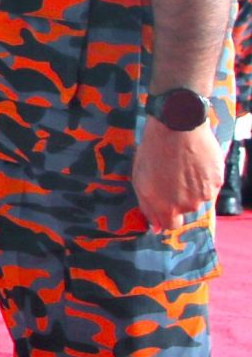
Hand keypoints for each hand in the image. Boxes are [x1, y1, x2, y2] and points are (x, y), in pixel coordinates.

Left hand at [134, 116, 223, 232]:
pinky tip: (195, 162)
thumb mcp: (140, 181)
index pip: (171, 226)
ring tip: (182, 166)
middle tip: (172, 176)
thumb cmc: (153, 152)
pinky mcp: (217, 180)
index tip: (165, 204)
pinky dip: (204, 177)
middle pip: (185, 210)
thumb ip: (148, 207)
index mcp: (166, 208)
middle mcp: (187, 205)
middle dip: (178, 198)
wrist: (177, 128)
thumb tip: (156, 228)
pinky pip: (210, 185)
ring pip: (198, 197)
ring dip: (192, 187)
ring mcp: (204, 193)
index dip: (167, 215)